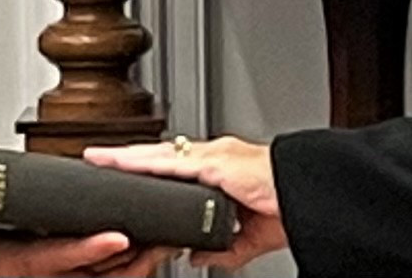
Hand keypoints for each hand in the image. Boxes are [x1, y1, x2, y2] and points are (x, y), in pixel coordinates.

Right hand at [0, 219, 166, 276]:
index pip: (50, 259)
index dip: (85, 250)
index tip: (117, 238)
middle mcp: (17, 270)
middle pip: (80, 273)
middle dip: (123, 260)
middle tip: (159, 239)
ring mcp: (26, 268)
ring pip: (84, 272)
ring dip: (121, 261)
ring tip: (156, 240)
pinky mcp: (29, 262)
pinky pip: (74, 267)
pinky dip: (102, 258)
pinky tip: (124, 246)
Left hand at [84, 136, 287, 270]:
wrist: (313, 195)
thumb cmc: (291, 205)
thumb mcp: (249, 237)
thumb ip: (222, 248)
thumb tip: (195, 257)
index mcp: (221, 170)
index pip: (175, 167)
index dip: (148, 168)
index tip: (124, 171)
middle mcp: (214, 157)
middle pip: (160, 155)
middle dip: (128, 157)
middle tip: (98, 159)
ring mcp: (213, 156)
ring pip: (159, 154)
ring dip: (127, 156)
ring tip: (98, 158)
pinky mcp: (215, 164)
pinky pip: (171, 163)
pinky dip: (144, 163)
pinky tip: (123, 164)